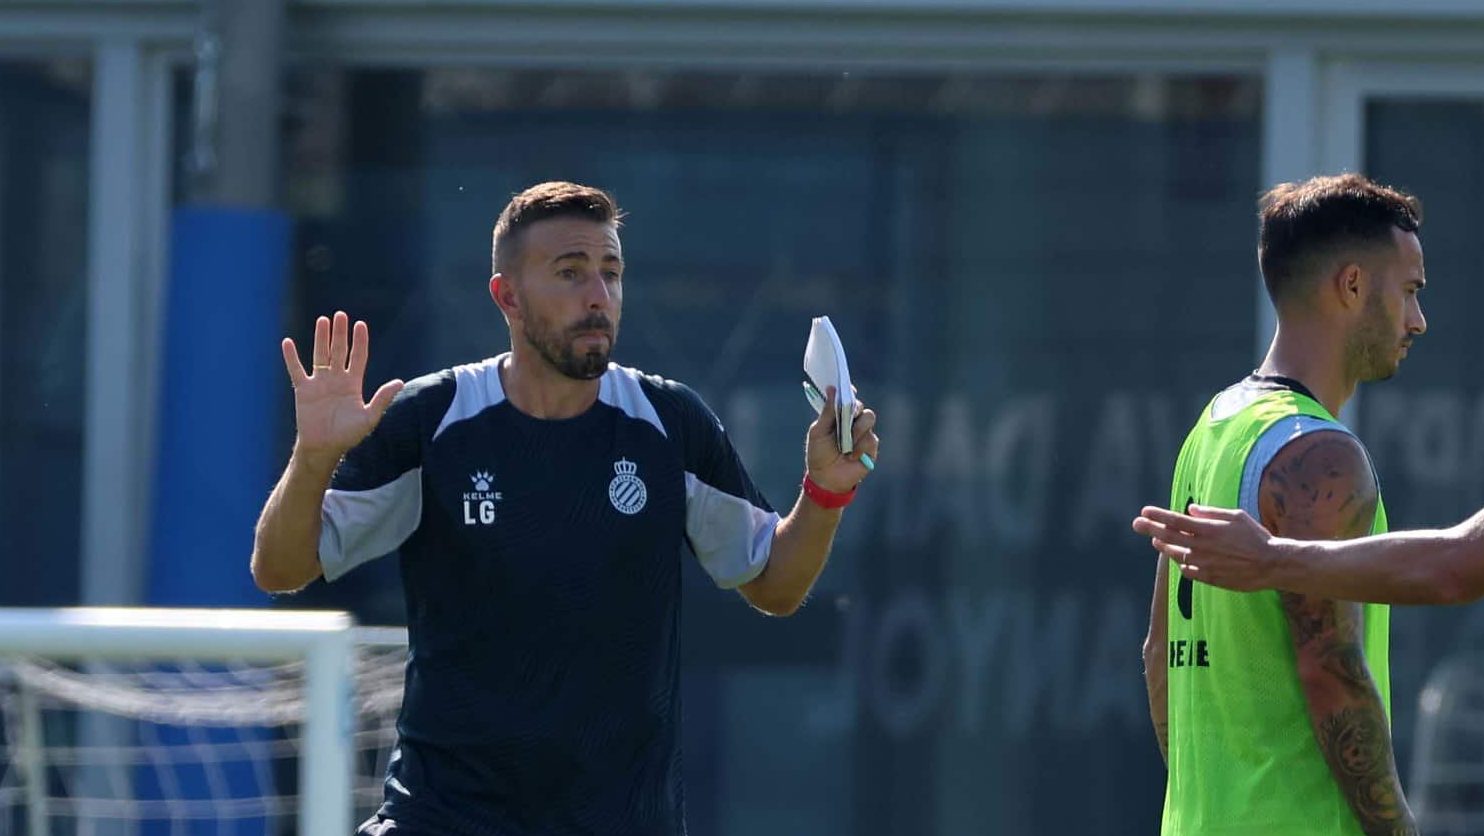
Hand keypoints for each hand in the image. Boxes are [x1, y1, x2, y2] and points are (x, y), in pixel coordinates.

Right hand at [281, 311, 403, 464]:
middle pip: (339, 351)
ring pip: (320, 355)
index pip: (358, 357)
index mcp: (353, 384)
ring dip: (320, 338)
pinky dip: (291, 357)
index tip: (360, 325)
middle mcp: (336, 379)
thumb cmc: (348, 435)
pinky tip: (288, 342)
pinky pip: (296, 370)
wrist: (325, 447)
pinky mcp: (303, 390)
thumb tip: (400, 382)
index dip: (360, 341)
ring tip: (322, 320)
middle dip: (340, 333)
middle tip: (340, 314)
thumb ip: (382, 399)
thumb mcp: (370, 417)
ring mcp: (319, 383)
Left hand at [805, 386, 878, 493]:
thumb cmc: (819, 453)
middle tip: (848, 414)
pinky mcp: (871, 447)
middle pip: (860, 405)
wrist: (826, 479)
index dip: (848, 391)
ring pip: (869, 418)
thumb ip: (827, 412)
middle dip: (854, 408)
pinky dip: (859, 447)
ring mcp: (863, 433)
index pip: (847, 398)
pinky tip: (851, 456)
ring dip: (856, 429)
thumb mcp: (818, 432)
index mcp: (838, 415)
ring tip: (846, 444)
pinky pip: (871, 438)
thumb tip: (832, 389)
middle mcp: (852, 421)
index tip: (847, 389)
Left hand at [1131, 505, 1280, 591]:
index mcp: (1207, 530)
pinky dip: (1181, 564)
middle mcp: (1201, 547)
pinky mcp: (1209, 578)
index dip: (1157, 515)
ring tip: (1156, 541)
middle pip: (1168, 537)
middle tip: (1136, 524)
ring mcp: (1203, 564)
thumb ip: (1211, 512)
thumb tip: (1191, 510)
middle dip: (1150, 529)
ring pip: (1176, 555)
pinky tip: (1180, 559)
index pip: (1175, 521)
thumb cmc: (1256, 537)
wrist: (1272, 565)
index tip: (1144, 511)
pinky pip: (1188, 571)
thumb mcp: (1236, 516)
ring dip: (1164, 547)